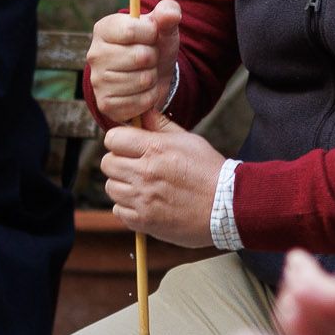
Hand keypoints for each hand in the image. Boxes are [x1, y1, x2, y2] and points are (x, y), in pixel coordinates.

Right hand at [88, 0, 181, 124]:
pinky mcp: (105, 104)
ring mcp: (97, 81)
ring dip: (152, 78)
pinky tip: (142, 91)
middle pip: (140, 57)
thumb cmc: (153, 46)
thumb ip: (168, 13)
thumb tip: (170, 13)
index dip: (151, 34)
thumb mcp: (163, 26)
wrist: (150, 75)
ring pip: (142, 81)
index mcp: (104, 29)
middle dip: (153, 58)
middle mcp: (94, 54)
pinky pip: (140, 102)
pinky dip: (149, 98)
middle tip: (148, 58)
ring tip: (145, 73)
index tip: (152, 35)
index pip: (131, 30)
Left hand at [100, 113, 222, 246]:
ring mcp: (143, 199)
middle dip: (118, 162)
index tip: (128, 146)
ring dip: (122, 185)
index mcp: (155, 149)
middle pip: (107, 163)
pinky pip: (118, 211)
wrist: (227, 206)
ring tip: (142, 186)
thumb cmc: (209, 171)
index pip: (113, 138)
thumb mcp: (188, 140)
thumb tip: (143, 113)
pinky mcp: (145, 221)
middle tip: (135, 166)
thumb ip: (161, 126)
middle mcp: (145, 173)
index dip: (119, 140)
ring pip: (111, 187)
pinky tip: (144, 203)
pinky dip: (127, 207)